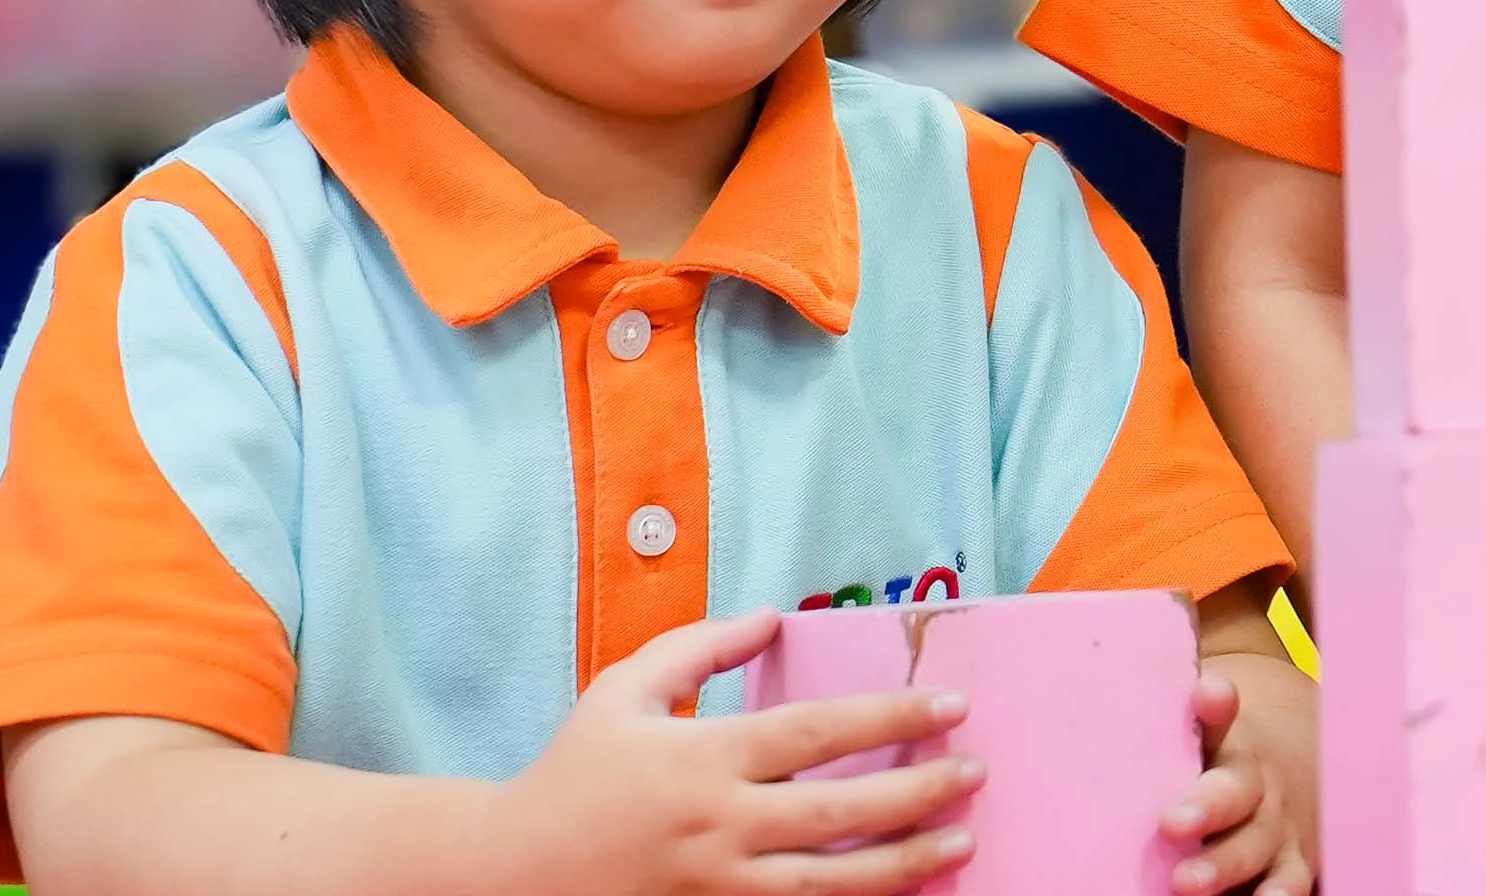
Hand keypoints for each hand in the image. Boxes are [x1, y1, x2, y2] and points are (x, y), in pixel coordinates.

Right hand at [494, 613, 981, 890]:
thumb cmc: (572, 775)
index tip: (953, 704)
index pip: (819, 733)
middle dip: (920, 792)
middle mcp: (717, 826)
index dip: (892, 715)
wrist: (509, 875)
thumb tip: (772, 616)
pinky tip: (899, 894)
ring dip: (905, 864)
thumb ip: (699, 649)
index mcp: (702, 760)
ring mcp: (716, 887)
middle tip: (976, 771)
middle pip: (840, 813)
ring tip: (962, 843)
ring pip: (830, 883)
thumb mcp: (623, 692)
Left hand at [1171, 645, 1308, 895]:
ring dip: (1227, 864)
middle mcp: (1257, 784)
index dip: (1216, 704)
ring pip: (1259, 846)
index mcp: (1228, 741)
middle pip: (1237, 791)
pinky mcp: (1292, 868)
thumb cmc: (1215, 763)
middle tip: (1172, 820)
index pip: (1222, 716)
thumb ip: (1148, 717)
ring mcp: (1278, 830)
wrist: (1298, 777)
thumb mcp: (1194, 735)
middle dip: (1208, 805)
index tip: (1206, 693)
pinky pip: (1288, 886)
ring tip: (1188, 883)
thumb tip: (1047, 690)